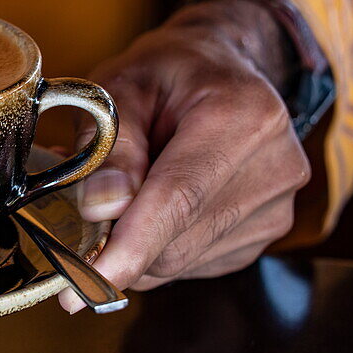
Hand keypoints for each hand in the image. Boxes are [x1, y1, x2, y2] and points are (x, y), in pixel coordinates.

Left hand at [59, 0, 310, 312]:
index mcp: (242, 116)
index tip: (80, 285)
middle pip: (178, 239)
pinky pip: (195, 262)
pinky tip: (150, 205)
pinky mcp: (267, 231)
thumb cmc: (166, 71)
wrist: (220, 66)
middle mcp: (275, 165)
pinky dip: (158, 245)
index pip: (179, 200)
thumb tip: (100, 209)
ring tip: (119, 191)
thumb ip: (109, 146)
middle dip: (117, 241)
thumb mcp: (121, 85)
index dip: (128, 247)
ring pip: (183, 260)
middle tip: (75, 212)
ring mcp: (278, 204)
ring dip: (136, 242)